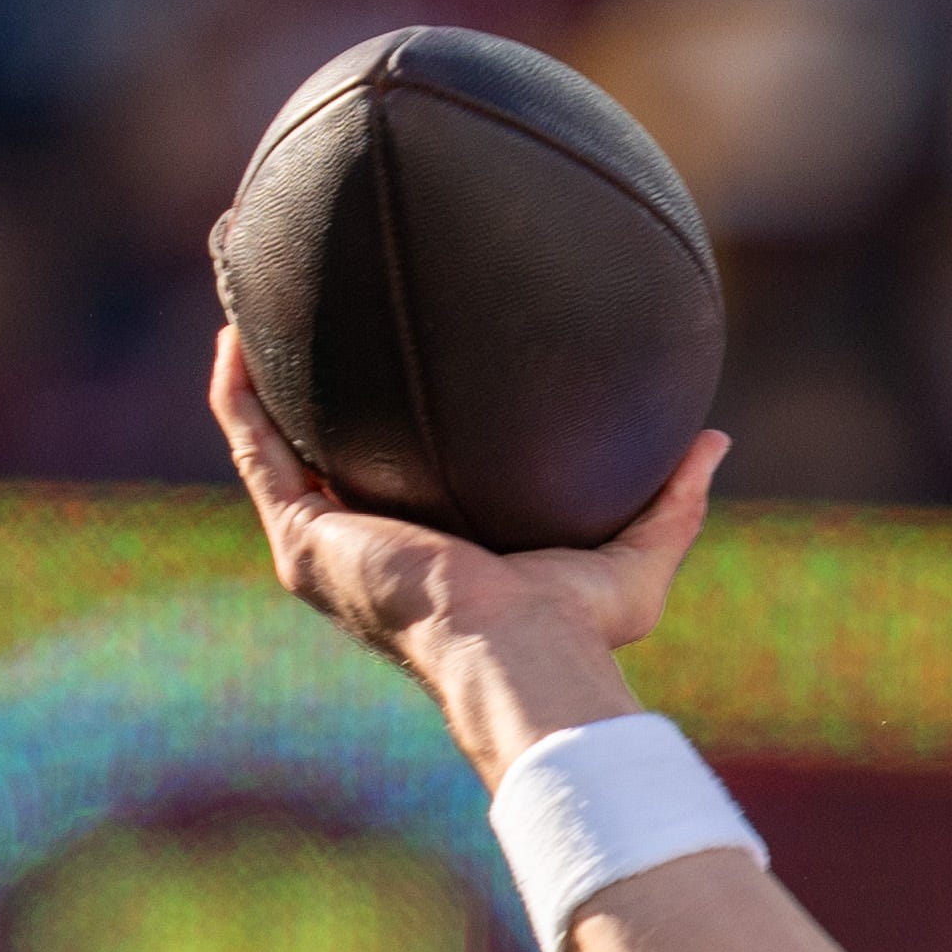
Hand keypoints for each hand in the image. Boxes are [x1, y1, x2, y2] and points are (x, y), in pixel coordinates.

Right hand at [207, 324, 727, 781]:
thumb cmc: (580, 629)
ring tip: (252, 298)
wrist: (523, 653)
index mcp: (433, 556)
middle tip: (310, 318)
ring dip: (257, 375)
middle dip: (311, 393)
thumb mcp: (636, 555)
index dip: (390, 430)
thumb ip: (671, 499)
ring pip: (272, 444)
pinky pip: (256, 447)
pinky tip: (239, 329)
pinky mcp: (303, 535)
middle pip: (324, 457)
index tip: (397, 366)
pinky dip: (240, 390)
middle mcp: (368, 551)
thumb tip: (712, 438)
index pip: (401, 483)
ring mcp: (327, 545)